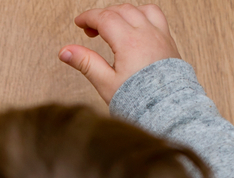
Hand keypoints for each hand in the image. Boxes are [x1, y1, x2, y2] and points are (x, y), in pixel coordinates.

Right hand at [59, 4, 180, 103]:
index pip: (104, 18)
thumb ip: (85, 63)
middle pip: (120, 11)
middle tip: (91, 29)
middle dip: (102, 15)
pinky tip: (136, 26)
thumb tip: (65, 52)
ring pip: (139, 9)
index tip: (80, 23)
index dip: (88, 17)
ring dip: (122, 12)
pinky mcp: (168, 41)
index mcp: (129, 42)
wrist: (166, 110)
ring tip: (113, 26)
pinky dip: (142, 15)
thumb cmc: (139, 100)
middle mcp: (146, 34)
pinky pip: (156, 16)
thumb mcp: (105, 83)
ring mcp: (160, 35)